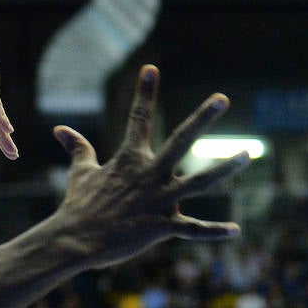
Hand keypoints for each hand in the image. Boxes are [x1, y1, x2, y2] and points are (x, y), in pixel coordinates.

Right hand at [51, 65, 248, 268]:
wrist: (74, 240)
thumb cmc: (78, 205)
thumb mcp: (80, 173)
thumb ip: (78, 149)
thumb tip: (59, 129)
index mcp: (129, 160)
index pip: (138, 119)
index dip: (144, 93)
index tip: (151, 68)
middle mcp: (148, 175)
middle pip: (181, 141)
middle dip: (202, 119)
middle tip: (222, 98)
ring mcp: (157, 201)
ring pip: (199, 182)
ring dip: (224, 169)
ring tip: (247, 154)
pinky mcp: (160, 227)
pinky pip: (192, 230)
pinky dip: (213, 232)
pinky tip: (235, 231)